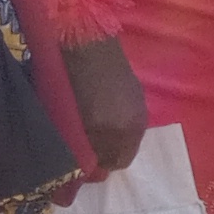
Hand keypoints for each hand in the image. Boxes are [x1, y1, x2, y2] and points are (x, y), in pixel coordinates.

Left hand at [65, 37, 151, 180]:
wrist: (86, 44)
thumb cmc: (74, 85)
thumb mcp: (76, 123)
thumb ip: (84, 148)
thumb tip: (90, 169)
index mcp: (124, 132)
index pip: (118, 163)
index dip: (98, 167)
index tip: (81, 162)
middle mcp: (138, 122)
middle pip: (126, 151)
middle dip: (108, 152)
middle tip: (86, 146)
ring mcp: (139, 105)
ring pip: (128, 134)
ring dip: (113, 137)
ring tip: (92, 128)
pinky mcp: (136, 91)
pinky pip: (129, 117)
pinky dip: (117, 120)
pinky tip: (101, 109)